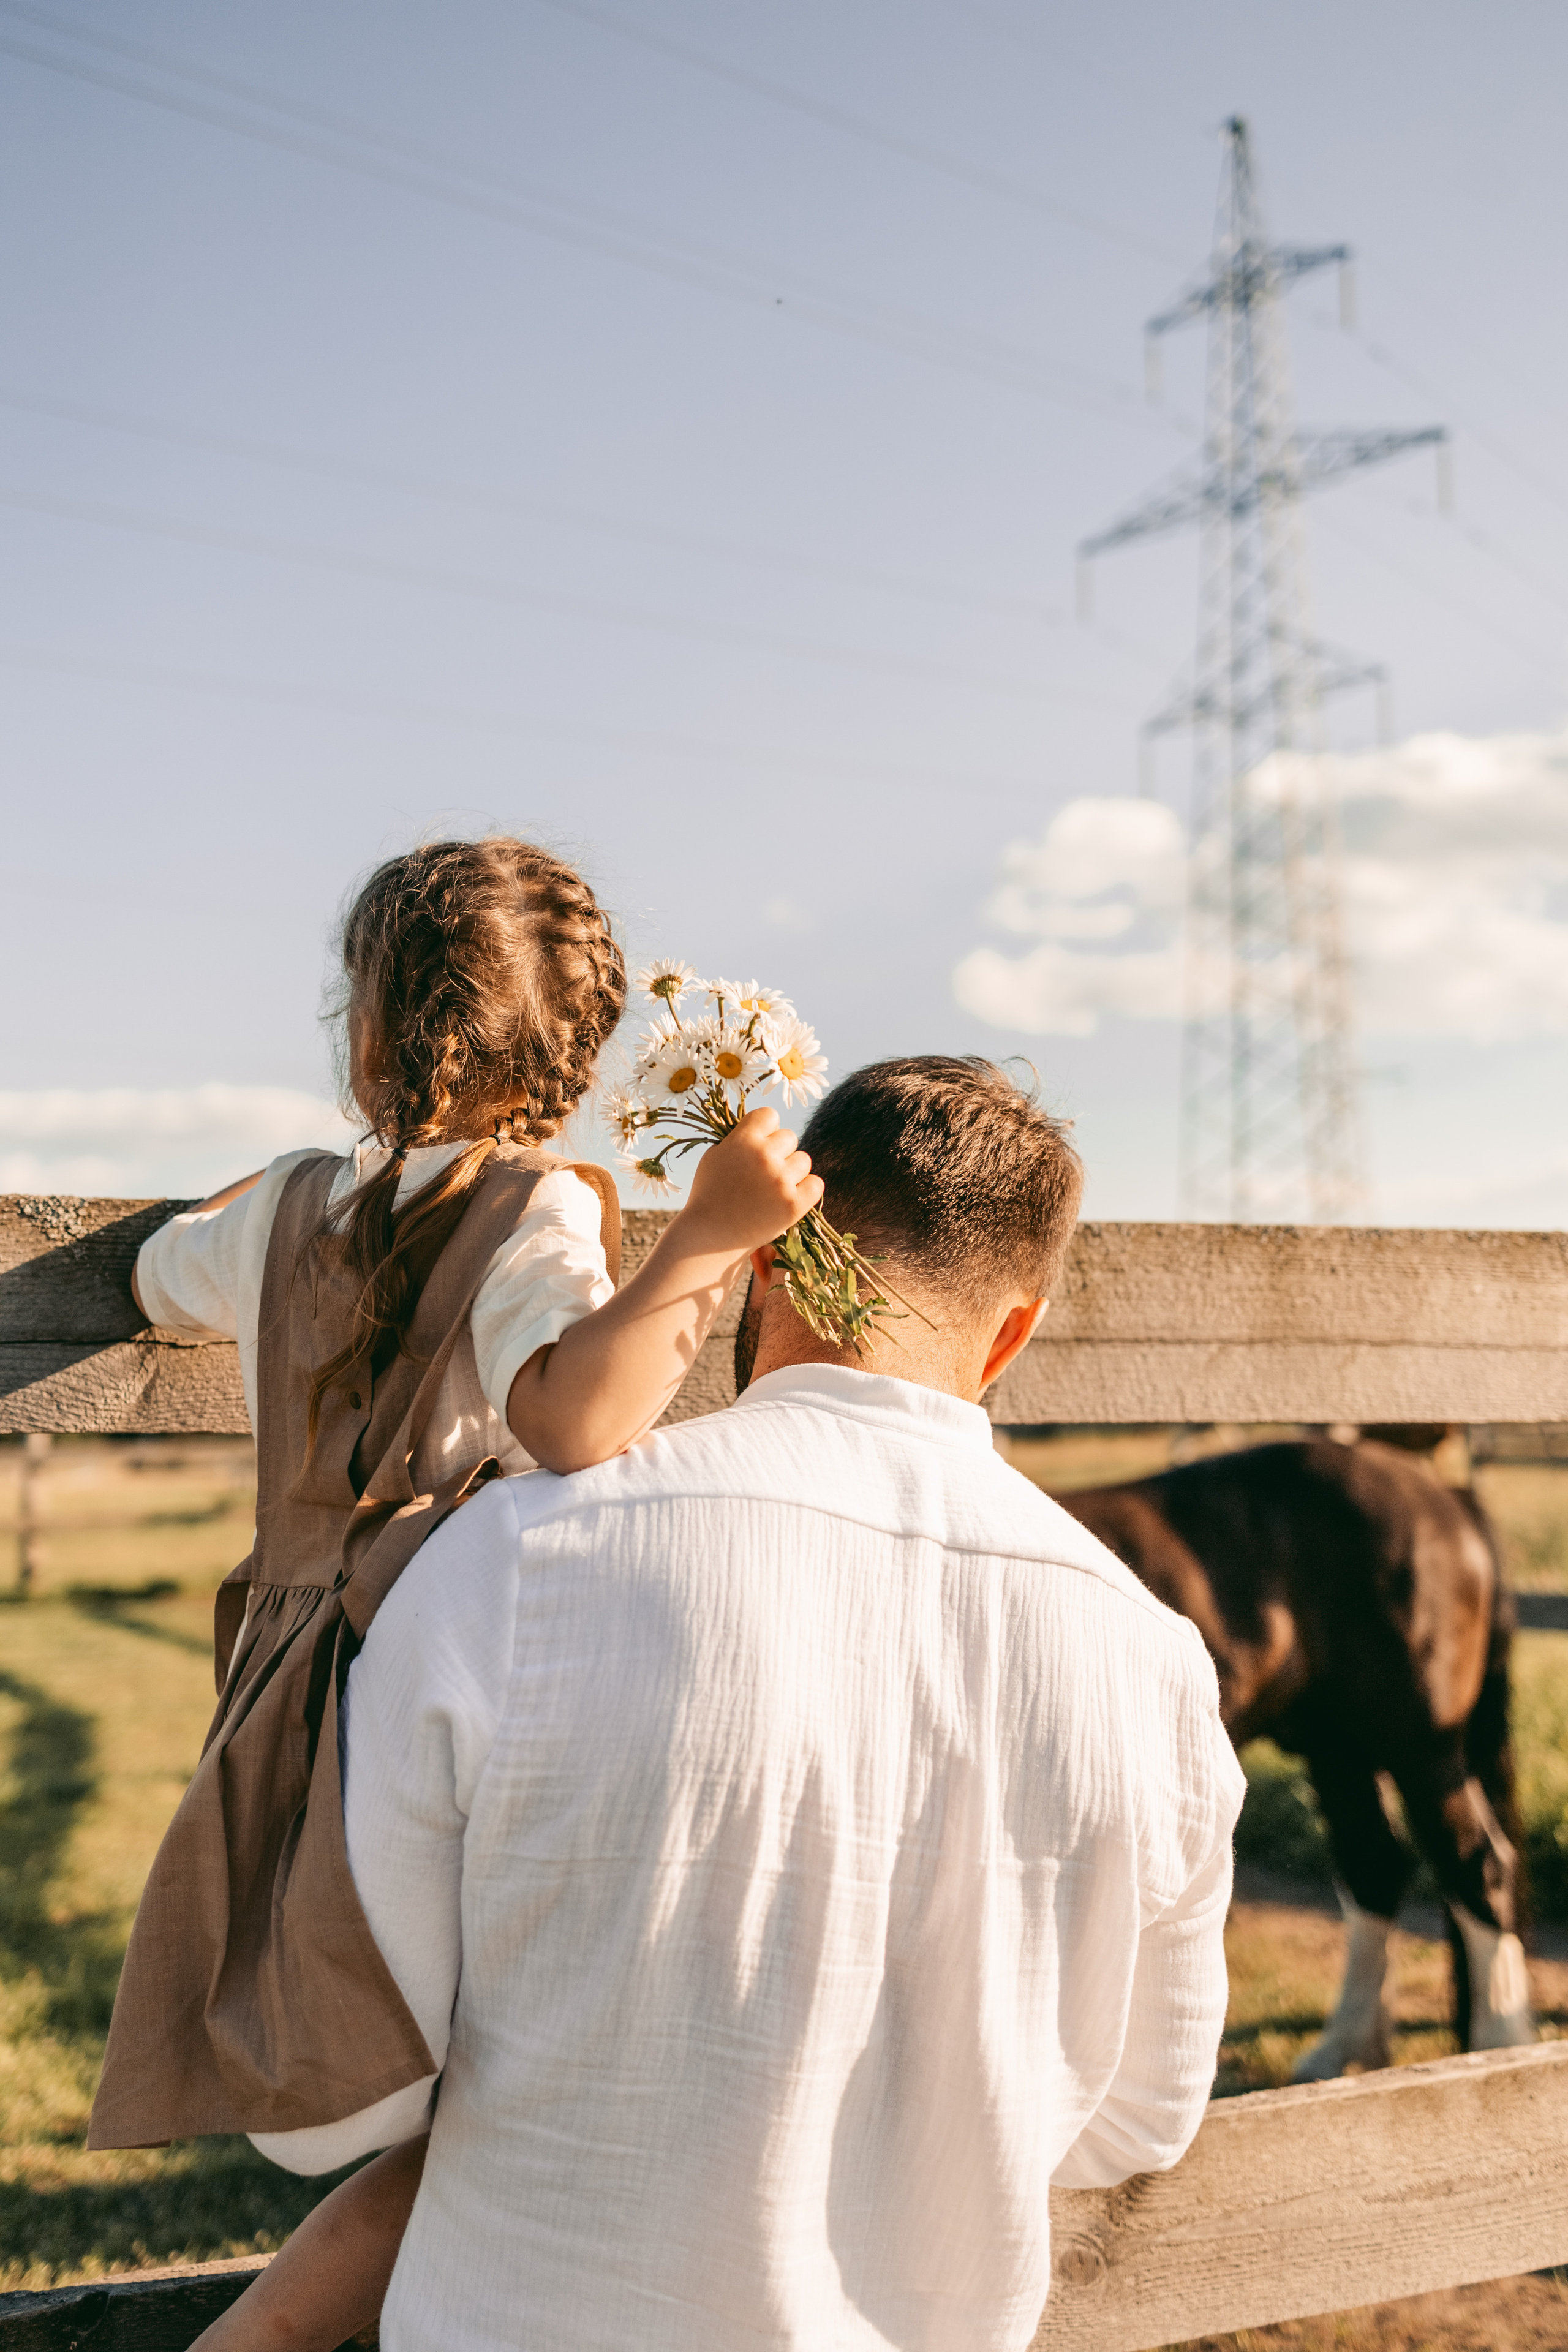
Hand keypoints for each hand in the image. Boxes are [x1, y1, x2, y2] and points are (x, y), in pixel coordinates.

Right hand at [677, 1107, 823, 1257]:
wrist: (710, 1235)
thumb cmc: (710, 1194)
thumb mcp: (714, 1156)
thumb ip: (739, 1138)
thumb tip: (763, 1129)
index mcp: (743, 1140)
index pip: (770, 1115)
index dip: (766, 1129)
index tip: (759, 1144)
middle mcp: (764, 1156)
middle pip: (789, 1137)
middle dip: (779, 1152)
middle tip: (764, 1173)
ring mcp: (780, 1181)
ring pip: (804, 1160)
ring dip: (792, 1172)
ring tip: (772, 1188)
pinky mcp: (793, 1205)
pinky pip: (816, 1184)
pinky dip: (806, 1190)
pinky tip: (789, 1197)